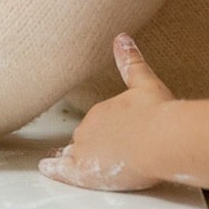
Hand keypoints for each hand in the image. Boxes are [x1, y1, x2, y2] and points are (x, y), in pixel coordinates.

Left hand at [39, 35, 174, 191]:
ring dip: (73, 157)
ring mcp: (85, 150)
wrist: (162, 139)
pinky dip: (54, 169)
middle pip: (84, 138)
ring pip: (74, 154)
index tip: (111, 132)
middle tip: (103, 150)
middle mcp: (88, 129)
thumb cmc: (158, 112)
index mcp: (100, 110)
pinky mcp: (86, 171)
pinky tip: (46, 168)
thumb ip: (131, 63)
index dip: (104, 129)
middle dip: (92, 144)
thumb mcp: (145, 83)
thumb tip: (121, 37)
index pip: (96, 122)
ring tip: (70, 161)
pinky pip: (64, 171)